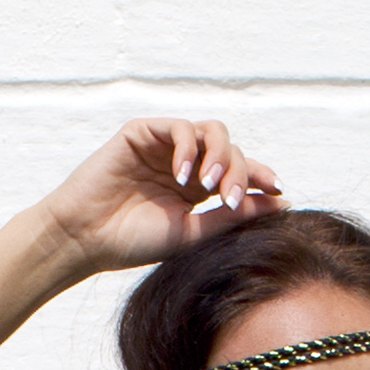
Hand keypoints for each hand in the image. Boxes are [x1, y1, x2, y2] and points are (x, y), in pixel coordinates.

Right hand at [36, 117, 281, 273]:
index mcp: (198, 190)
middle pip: (231, 151)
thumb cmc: (134, 242)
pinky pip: (180, 127)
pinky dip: (189, 147)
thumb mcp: (193, 233)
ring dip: (219, 156)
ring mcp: (165, 147)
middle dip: (239, 173)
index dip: (261, 177)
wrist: (87, 238)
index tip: (279, 191)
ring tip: (209, 186)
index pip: (239, 173)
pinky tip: (183, 176)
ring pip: (212, 132)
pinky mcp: (144, 133)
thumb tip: (283, 202)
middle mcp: (185, 164)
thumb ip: (233, 216)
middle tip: (230, 200)